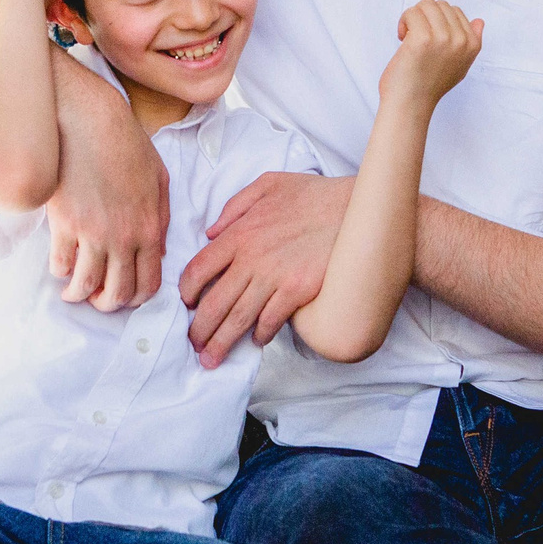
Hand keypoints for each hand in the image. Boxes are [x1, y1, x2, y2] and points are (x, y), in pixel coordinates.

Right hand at [45, 72, 168, 308]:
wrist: (88, 119)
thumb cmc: (125, 143)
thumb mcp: (159, 178)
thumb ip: (162, 218)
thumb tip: (160, 251)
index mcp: (150, 228)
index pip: (148, 284)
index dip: (135, 298)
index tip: (124, 296)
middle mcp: (124, 238)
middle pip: (117, 293)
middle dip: (106, 304)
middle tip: (97, 298)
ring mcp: (92, 233)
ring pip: (85, 285)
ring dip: (78, 294)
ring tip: (72, 289)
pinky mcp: (64, 223)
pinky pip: (60, 263)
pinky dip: (59, 270)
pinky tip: (60, 264)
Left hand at [181, 170, 353, 366]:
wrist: (356, 210)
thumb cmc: (314, 195)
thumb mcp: (268, 184)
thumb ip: (235, 206)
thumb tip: (211, 232)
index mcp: (239, 234)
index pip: (199, 269)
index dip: (187, 291)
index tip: (187, 304)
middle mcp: (251, 259)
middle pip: (214, 302)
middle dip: (199, 329)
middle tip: (193, 345)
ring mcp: (274, 278)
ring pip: (238, 318)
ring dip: (222, 342)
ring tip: (212, 359)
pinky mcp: (298, 292)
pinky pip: (271, 320)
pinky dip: (261, 334)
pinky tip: (256, 341)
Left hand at [380, 0, 483, 107]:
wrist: (410, 105)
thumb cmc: (428, 87)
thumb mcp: (460, 66)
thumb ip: (471, 43)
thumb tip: (479, 21)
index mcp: (472, 45)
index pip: (455, 11)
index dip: (437, 22)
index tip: (429, 40)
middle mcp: (461, 40)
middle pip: (440, 4)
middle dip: (425, 17)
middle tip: (416, 38)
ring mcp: (443, 37)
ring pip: (426, 4)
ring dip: (413, 17)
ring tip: (409, 36)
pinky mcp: (423, 37)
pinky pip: (412, 12)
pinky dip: (403, 22)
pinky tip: (402, 38)